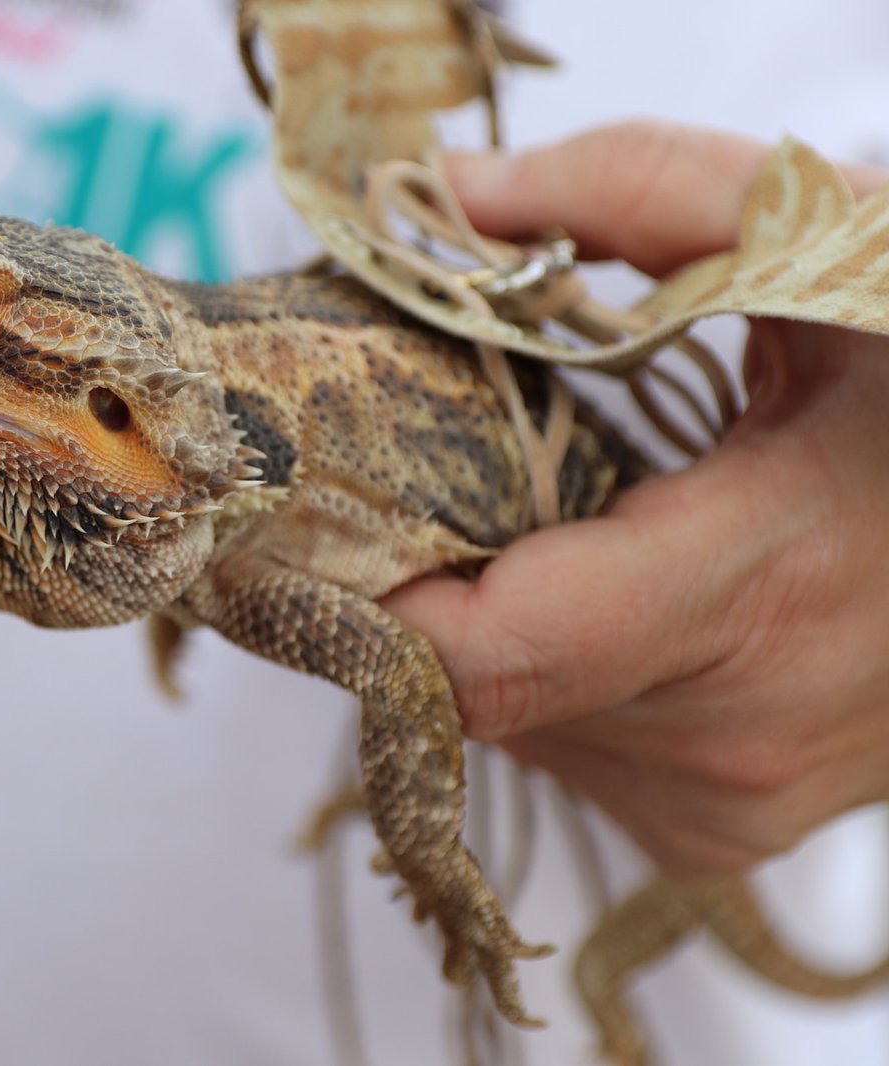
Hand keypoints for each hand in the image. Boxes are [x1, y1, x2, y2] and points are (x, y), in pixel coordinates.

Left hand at [382, 121, 888, 878]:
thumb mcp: (820, 250)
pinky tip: (606, 598)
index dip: (367, 589)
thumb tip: (445, 201)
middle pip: (467, 684)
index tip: (322, 506)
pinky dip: (548, 671)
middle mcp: (735, 731)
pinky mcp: (712, 830)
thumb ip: (637, 191)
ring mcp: (723, 800)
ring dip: (488, 621)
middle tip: (423, 477)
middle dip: (420, 577)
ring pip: (504, 719)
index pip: (485, 652)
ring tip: (545, 525)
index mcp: (764, 581)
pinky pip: (559, 746)